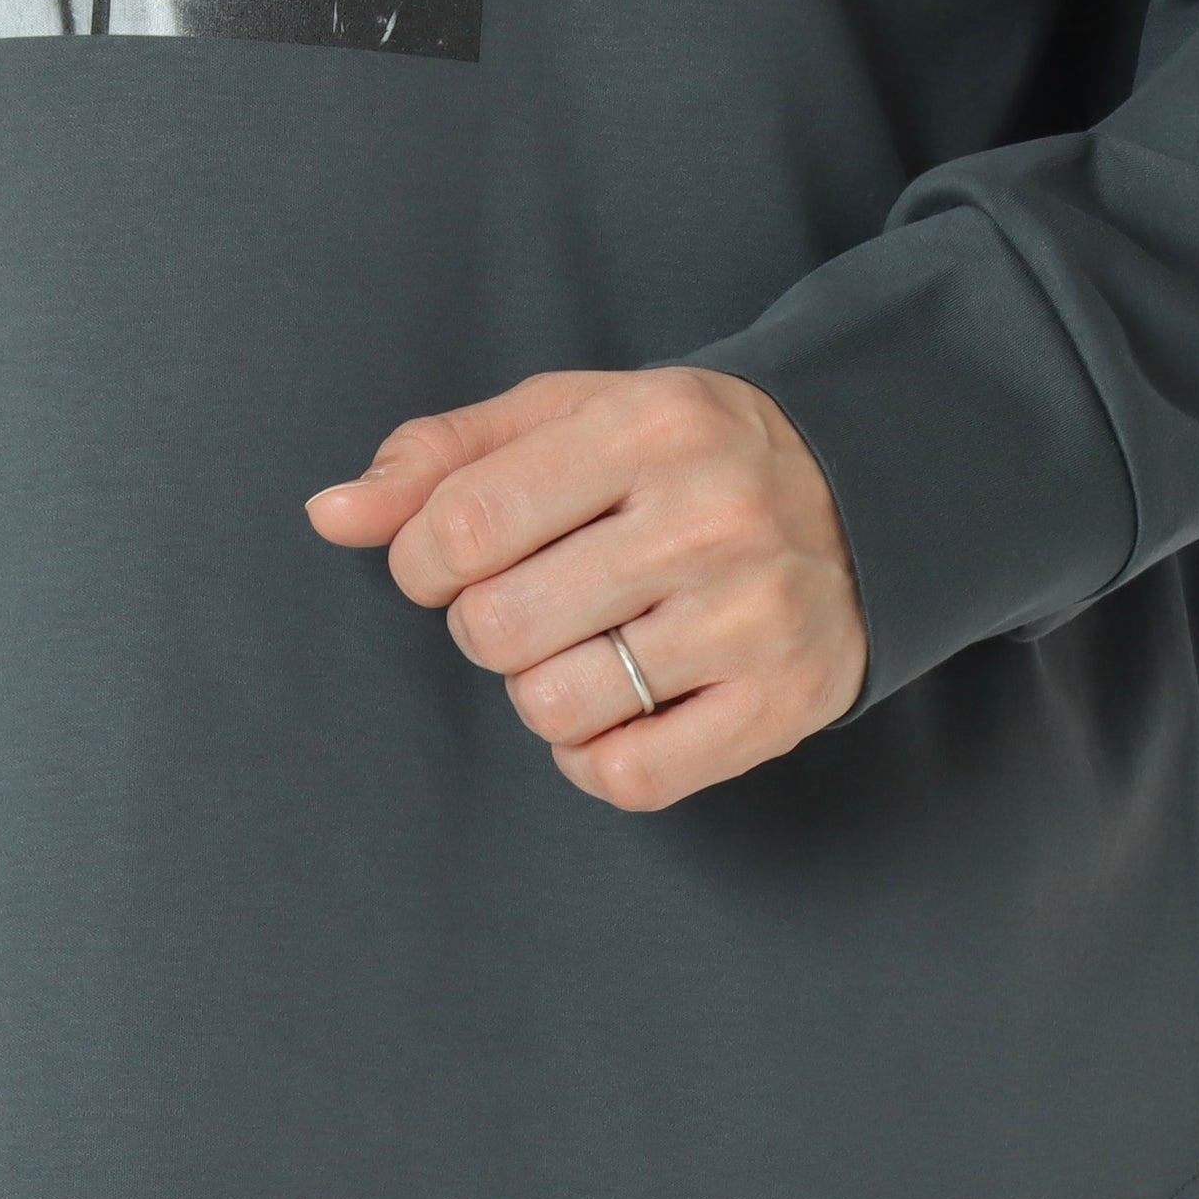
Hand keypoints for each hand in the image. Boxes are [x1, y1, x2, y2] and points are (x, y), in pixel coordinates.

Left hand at [305, 367, 867, 810]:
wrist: (868, 500)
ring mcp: (753, 617)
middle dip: (488, 628)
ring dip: (542, 693)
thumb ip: (444, 459)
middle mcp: (711, 518)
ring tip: (587, 651)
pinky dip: (594, 758)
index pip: (462, 526)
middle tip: (535, 605)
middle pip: (498, 626)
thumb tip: (330, 515)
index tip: (448, 564)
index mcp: (649, 427)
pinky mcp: (780, 704)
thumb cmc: (682, 464)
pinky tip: (620, 711)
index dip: (421, 565)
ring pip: (554, 708)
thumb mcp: (571, 421)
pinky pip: (625, 777)